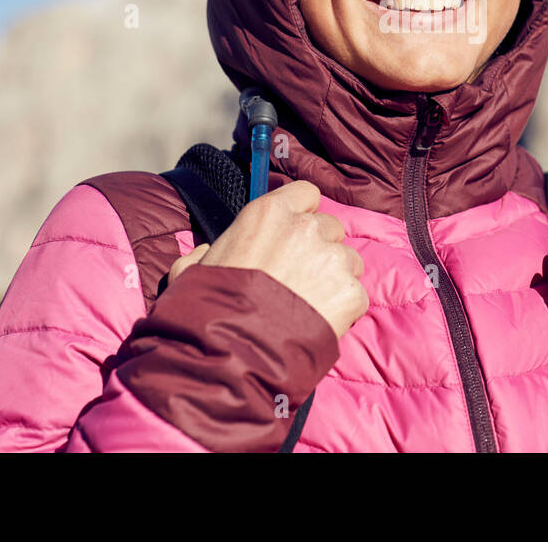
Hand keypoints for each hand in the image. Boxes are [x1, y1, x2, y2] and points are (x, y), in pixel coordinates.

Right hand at [167, 179, 368, 340]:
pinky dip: (343, 309)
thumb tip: (207, 253)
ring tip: (308, 305)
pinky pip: (355, 294)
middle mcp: (306, 228)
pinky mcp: (349, 291)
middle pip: (329, 228)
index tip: (295, 234)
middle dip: (319, 249)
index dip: (302, 214)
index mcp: (269, 213)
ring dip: (334, 278)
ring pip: (348, 260)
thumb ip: (206, 252)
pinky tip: (318, 323)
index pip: (306, 194)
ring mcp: (332, 258)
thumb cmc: (208, 310)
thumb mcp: (192, 269)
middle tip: (298, 278)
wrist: (232, 353)